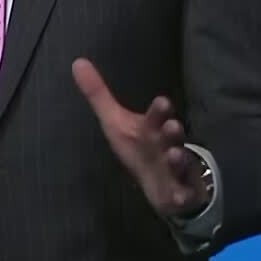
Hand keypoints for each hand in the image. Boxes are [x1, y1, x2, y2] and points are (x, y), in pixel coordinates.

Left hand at [72, 58, 209, 217]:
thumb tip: (77, 62)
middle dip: (172, 132)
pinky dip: (181, 196)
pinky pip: (183, 195)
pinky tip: (178, 198)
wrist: (163, 181)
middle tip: (173, 125)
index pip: (155, 117)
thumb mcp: (116, 122)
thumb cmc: (140, 146)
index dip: (158, 111)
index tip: (161, 102)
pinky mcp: (180, 192)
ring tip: (174, 154)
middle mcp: (166, 145)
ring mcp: (175, 170)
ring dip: (178, 160)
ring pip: (180, 164)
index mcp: (152, 129)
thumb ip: (99, 95)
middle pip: (171, 137)